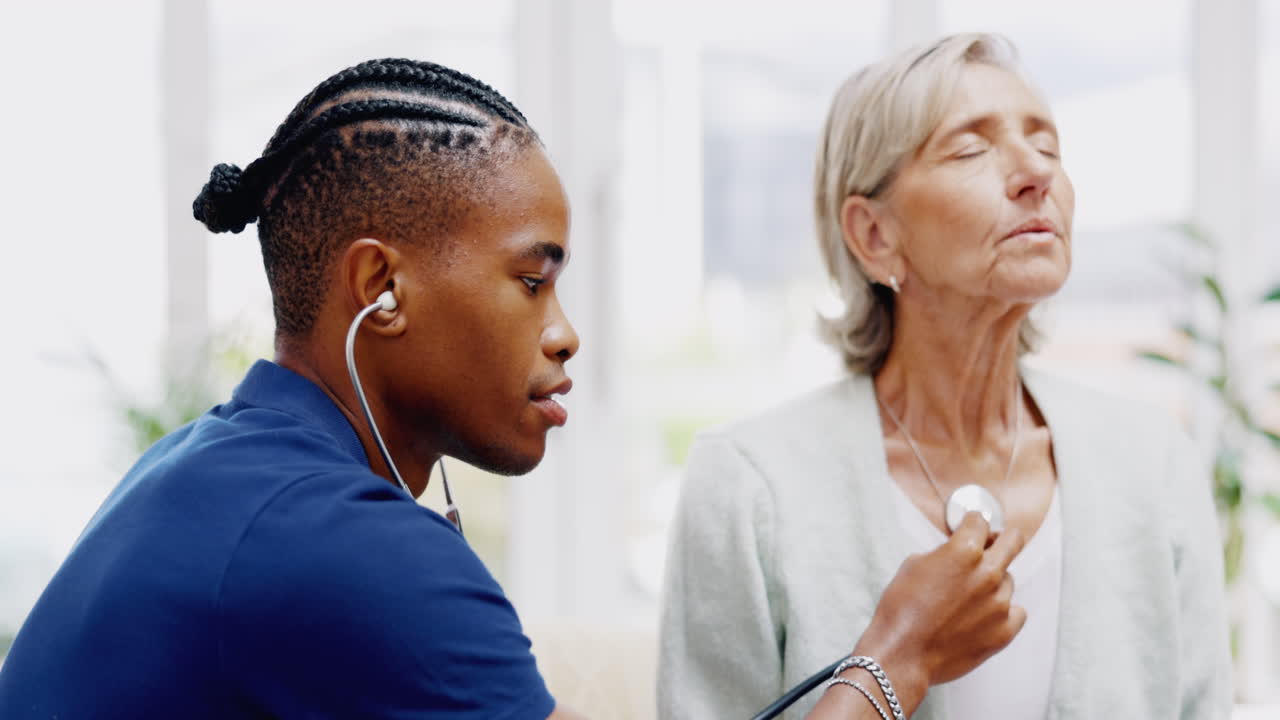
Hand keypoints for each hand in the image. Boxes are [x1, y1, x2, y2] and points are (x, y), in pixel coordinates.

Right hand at [853, 512, 1027, 698]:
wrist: (902, 654)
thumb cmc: (901, 609)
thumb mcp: (914, 565)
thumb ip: (944, 552)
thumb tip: (956, 551)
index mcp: (964, 551)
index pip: (980, 522)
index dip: (972, 523)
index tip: (971, 527)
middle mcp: (987, 573)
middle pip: (1013, 541)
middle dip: (1001, 539)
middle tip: (992, 544)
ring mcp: (999, 603)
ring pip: (1008, 580)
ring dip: (993, 583)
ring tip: (967, 598)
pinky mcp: (1005, 630)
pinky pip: (1016, 612)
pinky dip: (1003, 612)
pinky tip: (982, 616)